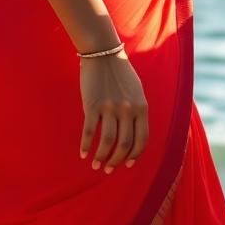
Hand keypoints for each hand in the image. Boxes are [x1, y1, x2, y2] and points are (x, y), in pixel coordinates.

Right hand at [79, 51, 148, 173]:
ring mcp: (110, 108)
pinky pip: (89, 132)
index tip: (127, 164)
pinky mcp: (92, 105)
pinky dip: (85, 145)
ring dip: (101, 157)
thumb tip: (134, 133)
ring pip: (107, 142)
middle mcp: (128, 110)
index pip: (142, 139)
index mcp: (142, 107)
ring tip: (96, 164)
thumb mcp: (137, 92)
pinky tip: (83, 153)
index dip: (134, 155)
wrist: (104, 55)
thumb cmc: (121, 74)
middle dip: (116, 161)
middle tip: (108, 169)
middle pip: (124, 144)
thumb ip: (138, 111)